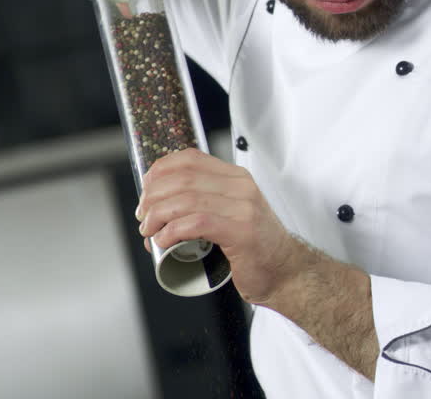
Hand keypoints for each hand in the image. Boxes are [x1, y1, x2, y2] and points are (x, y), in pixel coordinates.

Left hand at [135, 148, 303, 304]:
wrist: (286, 271)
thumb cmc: (253, 248)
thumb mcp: (232, 214)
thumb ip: (206, 202)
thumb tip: (159, 204)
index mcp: (236, 178)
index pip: (190, 158)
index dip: (159, 171)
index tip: (146, 192)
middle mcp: (241, 187)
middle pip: (183, 179)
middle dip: (152, 198)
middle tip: (144, 218)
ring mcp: (244, 208)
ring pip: (186, 200)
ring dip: (157, 216)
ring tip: (150, 232)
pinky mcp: (242, 232)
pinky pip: (197, 223)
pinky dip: (172, 231)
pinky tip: (164, 242)